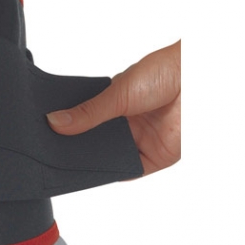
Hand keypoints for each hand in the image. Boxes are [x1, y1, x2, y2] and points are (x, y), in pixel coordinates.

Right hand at [46, 40, 180, 175]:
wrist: (198, 79)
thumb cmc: (164, 72)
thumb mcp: (116, 93)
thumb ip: (87, 112)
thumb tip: (54, 121)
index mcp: (114, 103)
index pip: (85, 121)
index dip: (68, 129)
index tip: (47, 135)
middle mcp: (126, 123)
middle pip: (95, 143)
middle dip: (79, 148)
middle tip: (54, 153)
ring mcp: (140, 141)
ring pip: (110, 158)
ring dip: (96, 162)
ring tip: (72, 163)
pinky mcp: (155, 158)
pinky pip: (130, 171)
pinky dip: (116, 173)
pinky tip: (100, 171)